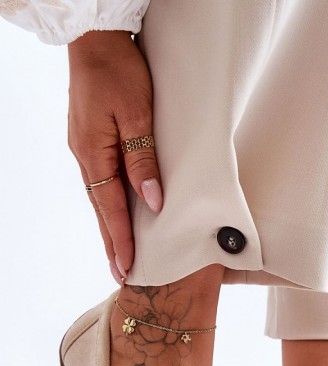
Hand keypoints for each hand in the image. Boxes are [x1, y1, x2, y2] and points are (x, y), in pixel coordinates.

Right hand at [67, 30, 162, 281]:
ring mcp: (86, 150)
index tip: (127, 268)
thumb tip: (152, 201)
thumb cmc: (118, 70)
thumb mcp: (136, 114)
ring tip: (119, 253)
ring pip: (100, 199)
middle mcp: (86, 157)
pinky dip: (108, 206)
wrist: (96, 39)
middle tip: (121, 274)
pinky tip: (114, 215)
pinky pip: (101, 183)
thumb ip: (142, 159)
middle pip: (101, 211)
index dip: (121, 240)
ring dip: (109, 228)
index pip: (110, 209)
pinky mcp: (91, 142)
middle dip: (112, 244)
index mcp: (94, 154)